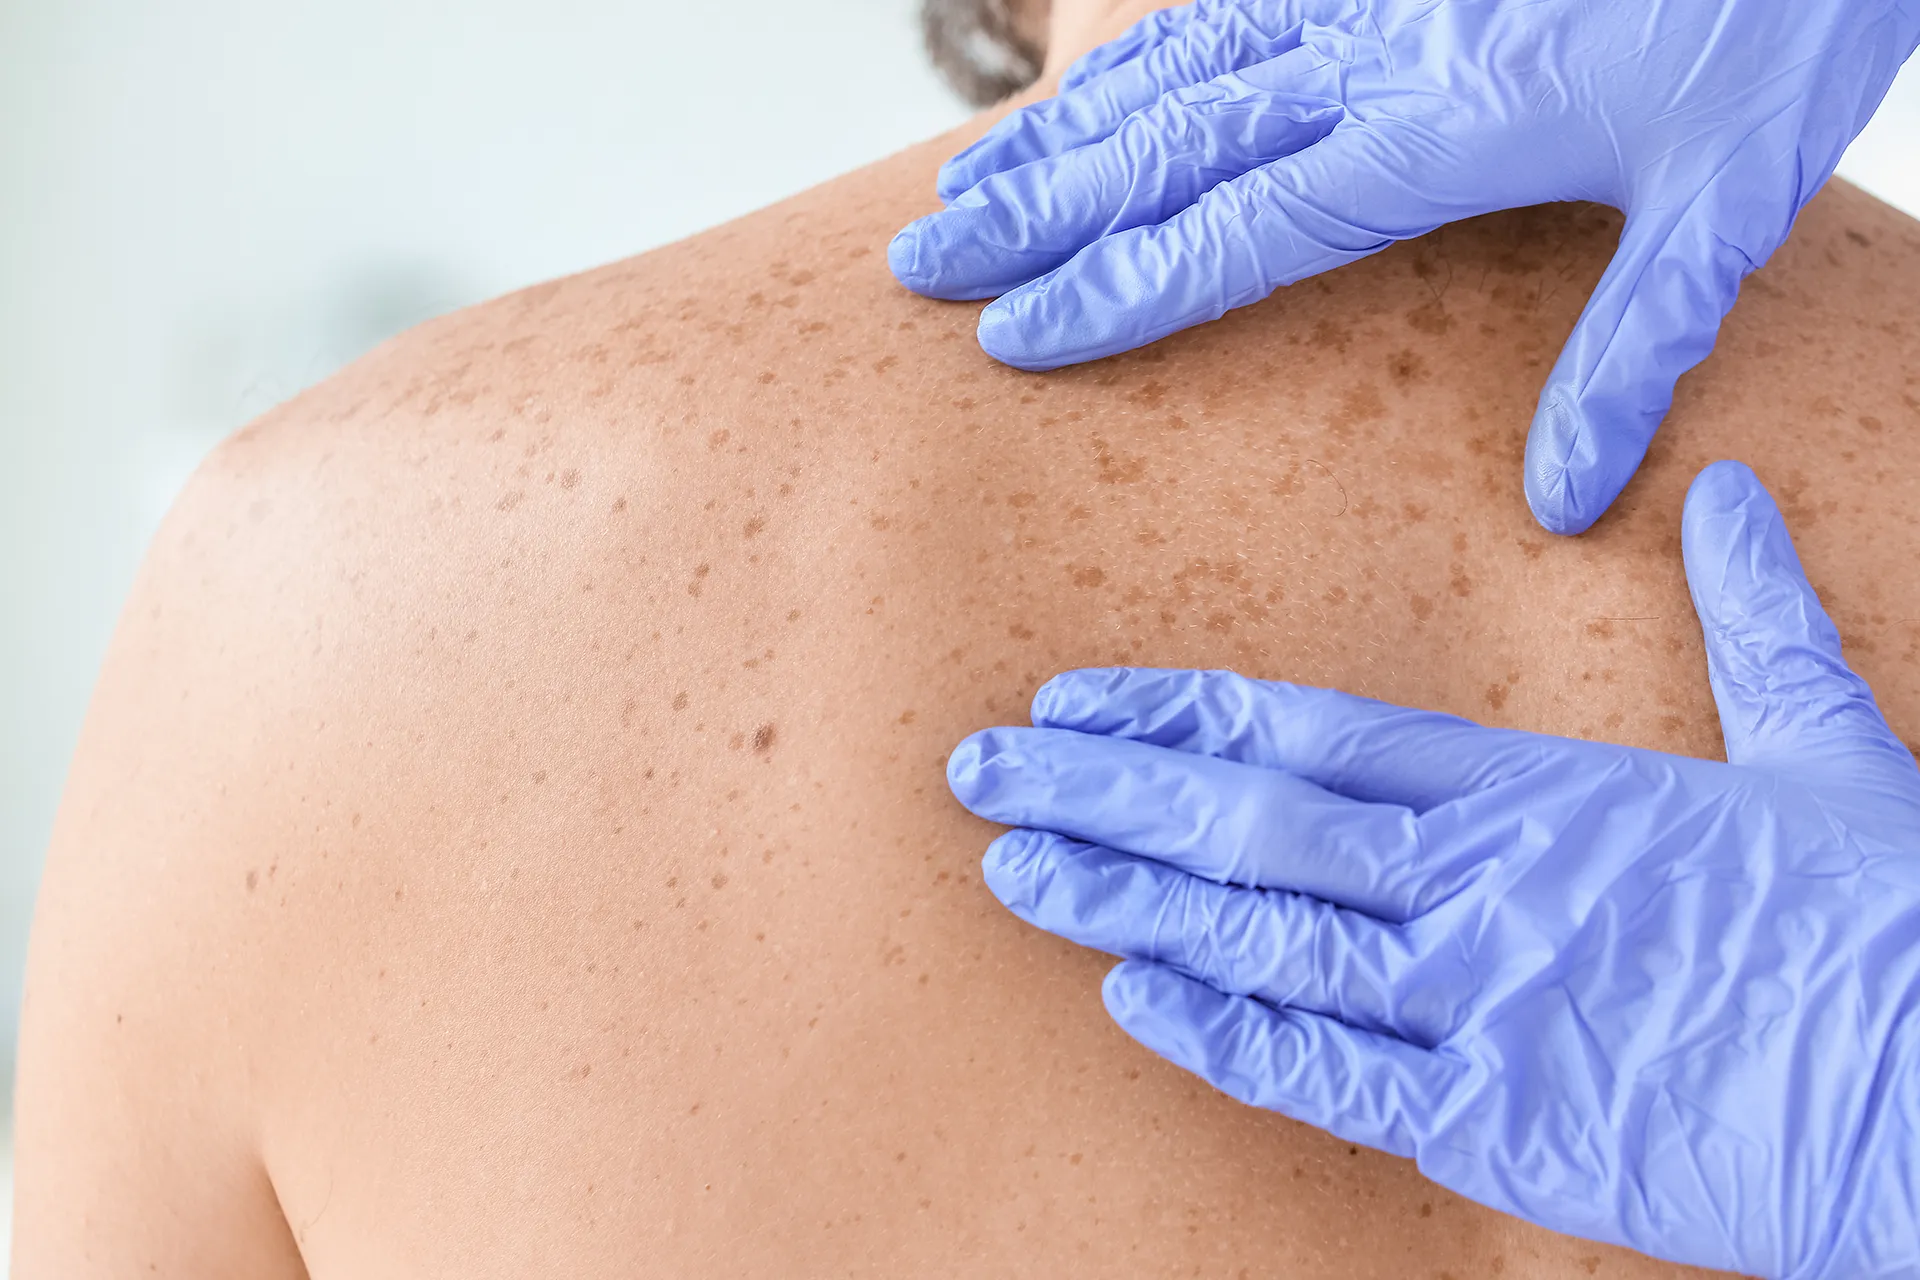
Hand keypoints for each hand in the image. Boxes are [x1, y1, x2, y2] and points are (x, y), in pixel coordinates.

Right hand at [891, 0, 1919, 533]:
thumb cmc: (1782, 17)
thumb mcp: (1726, 201)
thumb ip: (1631, 352)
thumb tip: (1561, 502)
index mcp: (1448, 125)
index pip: (1240, 227)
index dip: (1116, 289)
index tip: (1010, 335)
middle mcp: (1383, 51)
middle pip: (1169, 145)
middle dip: (1035, 213)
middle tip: (921, 264)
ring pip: (1178, 68)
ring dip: (1063, 134)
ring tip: (962, 187)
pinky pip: (1229, 4)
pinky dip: (1142, 54)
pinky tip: (1087, 90)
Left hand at [946, 461, 1919, 1277]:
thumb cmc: (1892, 923)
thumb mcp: (1824, 751)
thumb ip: (1753, 625)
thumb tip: (1732, 494)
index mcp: (1541, 786)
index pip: (1313, 726)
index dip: (1178, 709)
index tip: (1073, 698)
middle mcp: (1482, 880)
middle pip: (1249, 816)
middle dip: (1102, 788)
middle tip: (977, 770)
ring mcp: (1480, 1001)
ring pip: (1259, 935)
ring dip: (1121, 898)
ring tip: (1010, 868)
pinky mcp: (1501, 1122)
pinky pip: (1327, 1072)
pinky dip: (1222, 1034)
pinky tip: (1128, 997)